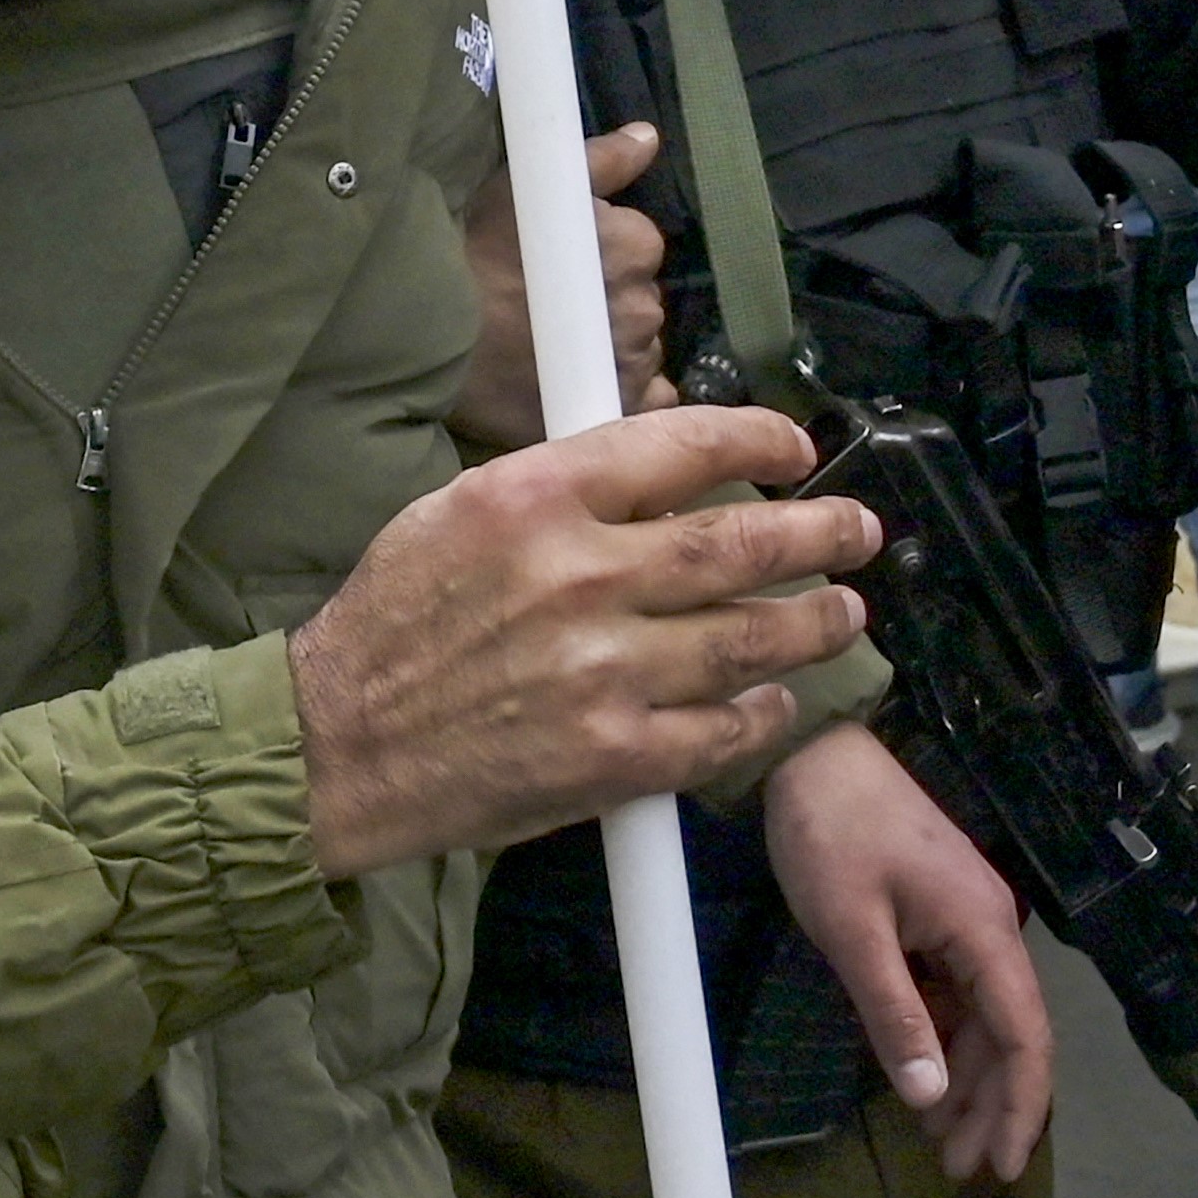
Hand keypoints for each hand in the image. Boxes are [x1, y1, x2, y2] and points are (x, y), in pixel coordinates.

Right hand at [289, 402, 861, 876]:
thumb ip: (559, 490)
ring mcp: (606, 673)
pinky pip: (722, 730)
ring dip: (814, 623)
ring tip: (844, 612)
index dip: (757, 439)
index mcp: (535, 498)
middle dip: (820, 530)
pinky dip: (761, 713)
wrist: (338, 744)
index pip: (682, 445)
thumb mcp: (457, 513)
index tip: (793, 446)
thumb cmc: (390, 622)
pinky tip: (775, 700)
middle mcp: (582, 577)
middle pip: (741, 542)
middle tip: (859, 528)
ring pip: (751, 638)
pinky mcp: (615, 758)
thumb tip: (658, 477)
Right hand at [454, 125, 673, 447]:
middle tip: (543, 304)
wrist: (426, 334)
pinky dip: (622, 388)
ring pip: (635, 347)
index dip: (598, 250)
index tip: (552, 261)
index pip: (635, 243)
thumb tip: (648, 136)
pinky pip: (642, 396)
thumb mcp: (524, 187)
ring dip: (608, 344)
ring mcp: (632, 362)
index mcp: (633, 244)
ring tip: (548, 347)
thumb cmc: (471, 252)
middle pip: (636, 297)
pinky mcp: (615, 407)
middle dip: (604, 298)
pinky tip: (577, 381)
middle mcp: (644, 305)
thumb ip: (599, 160)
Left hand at [764, 723, 1051, 1182]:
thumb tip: (931, 1097)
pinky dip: (944, 1039)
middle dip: (991, 1107)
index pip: (1026, 1036)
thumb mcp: (851, 929)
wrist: (810, 748)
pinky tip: (923, 1077)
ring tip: (940, 1141)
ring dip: (966, 1079)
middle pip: (1010, 1035)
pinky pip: (956, 991)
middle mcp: (990, 927)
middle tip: (959, 1170)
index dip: (1022, 1107)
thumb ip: (893, 1012)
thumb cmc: (828, 831)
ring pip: (983, 1017)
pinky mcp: (936, 914)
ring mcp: (964, 919)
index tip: (1005, 1166)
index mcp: (984, 929)